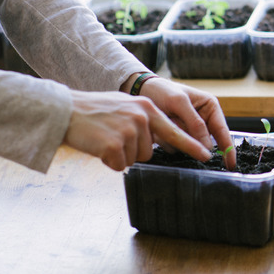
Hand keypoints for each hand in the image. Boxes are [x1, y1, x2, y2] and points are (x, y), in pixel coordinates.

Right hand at [64, 90, 211, 170]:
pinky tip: (98, 147)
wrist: (66, 111)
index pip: (174, 131)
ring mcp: (129, 130)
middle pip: (148, 152)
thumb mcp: (125, 107)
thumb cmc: (93, 113)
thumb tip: (153, 142)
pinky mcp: (115, 144)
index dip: (191, 145)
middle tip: (112, 137)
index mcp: (146, 108)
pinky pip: (119, 166)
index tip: (206, 155)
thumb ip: (143, 121)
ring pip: (134, 160)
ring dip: (119, 156)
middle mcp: (142, 117)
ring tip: (104, 139)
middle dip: (131, 152)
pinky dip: (108, 162)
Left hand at [138, 78, 236, 169]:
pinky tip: (158, 131)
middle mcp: (203, 121)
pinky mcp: (177, 137)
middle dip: (191, 141)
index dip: (228, 149)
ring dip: (176, 140)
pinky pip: (176, 148)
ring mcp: (190, 131)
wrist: (141, 90)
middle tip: (177, 128)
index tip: (231, 165)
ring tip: (165, 122)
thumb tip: (208, 147)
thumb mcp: (179, 102)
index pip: (222, 131)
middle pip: (205, 143)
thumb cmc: (162, 90)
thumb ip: (195, 123)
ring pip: (190, 147)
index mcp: (210, 108)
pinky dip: (166, 142)